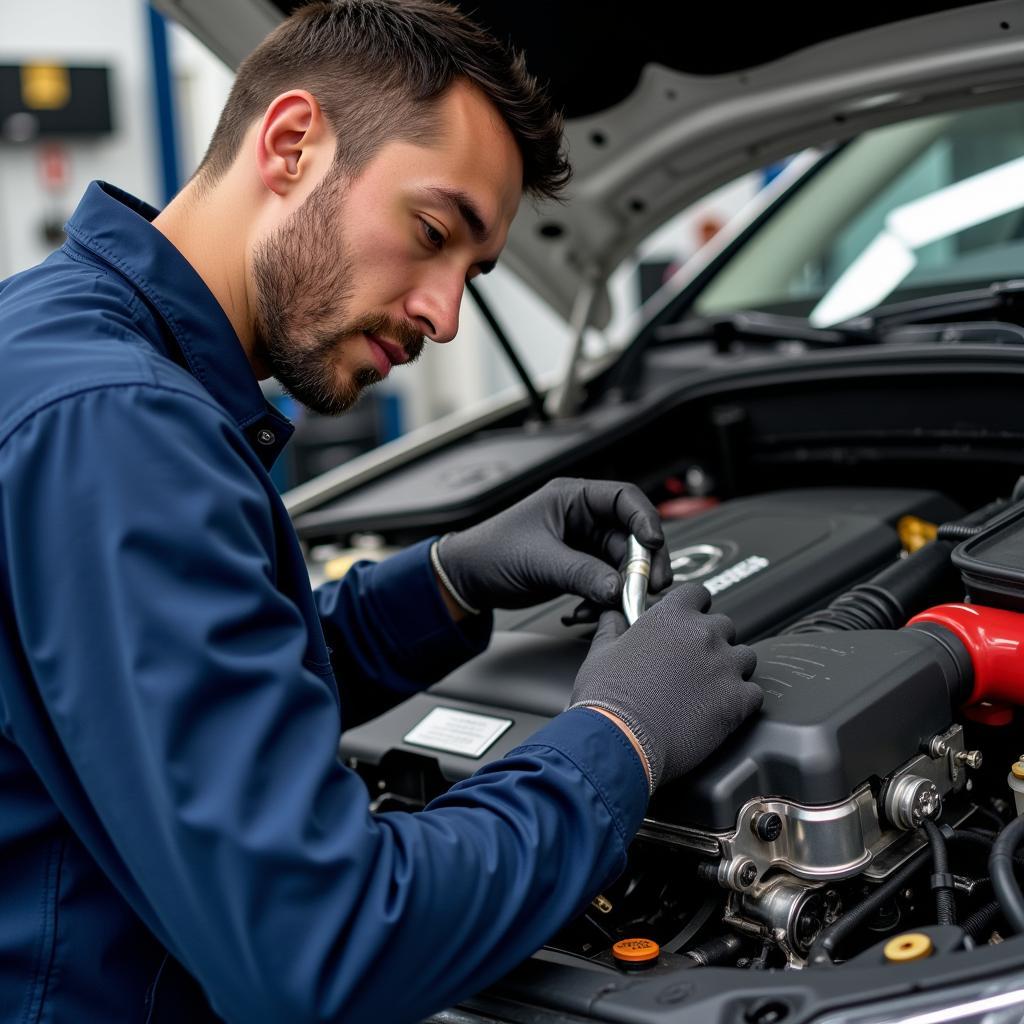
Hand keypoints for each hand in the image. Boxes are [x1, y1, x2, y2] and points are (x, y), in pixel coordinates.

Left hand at [435, 478, 671, 611]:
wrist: (468, 579)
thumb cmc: (491, 552)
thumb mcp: (538, 560)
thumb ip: (581, 573)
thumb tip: (618, 588)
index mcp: (572, 498)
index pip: (624, 498)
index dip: (645, 518)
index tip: (654, 542)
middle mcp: (582, 518)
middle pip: (632, 535)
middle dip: (643, 562)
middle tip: (650, 585)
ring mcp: (583, 545)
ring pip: (622, 563)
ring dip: (625, 586)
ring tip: (619, 605)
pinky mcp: (580, 569)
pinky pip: (607, 582)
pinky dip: (606, 598)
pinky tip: (590, 611)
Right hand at [569, 584, 761, 790]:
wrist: (620, 741)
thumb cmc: (608, 699)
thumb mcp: (600, 653)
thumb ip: (612, 627)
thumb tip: (613, 617)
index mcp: (670, 617)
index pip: (698, 593)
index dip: (695, 608)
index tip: (690, 622)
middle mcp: (702, 635)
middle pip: (725, 626)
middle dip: (713, 642)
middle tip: (694, 665)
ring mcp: (724, 666)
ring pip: (745, 658)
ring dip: (731, 670)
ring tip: (708, 690)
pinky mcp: (738, 700)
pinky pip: (754, 693)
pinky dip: (741, 701)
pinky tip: (720, 711)